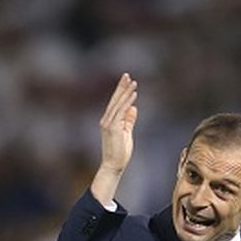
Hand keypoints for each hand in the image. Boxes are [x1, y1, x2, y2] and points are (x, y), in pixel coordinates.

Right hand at [91, 73, 137, 204]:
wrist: (114, 166)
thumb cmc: (120, 153)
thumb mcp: (126, 133)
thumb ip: (129, 120)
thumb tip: (133, 107)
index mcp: (109, 121)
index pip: (116, 103)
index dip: (121, 91)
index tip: (127, 81)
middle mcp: (106, 120)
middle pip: (115, 100)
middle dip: (121, 87)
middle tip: (127, 75)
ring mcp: (108, 123)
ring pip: (118, 104)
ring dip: (126, 92)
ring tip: (133, 82)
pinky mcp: (112, 128)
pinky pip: (121, 112)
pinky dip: (127, 102)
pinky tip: (133, 95)